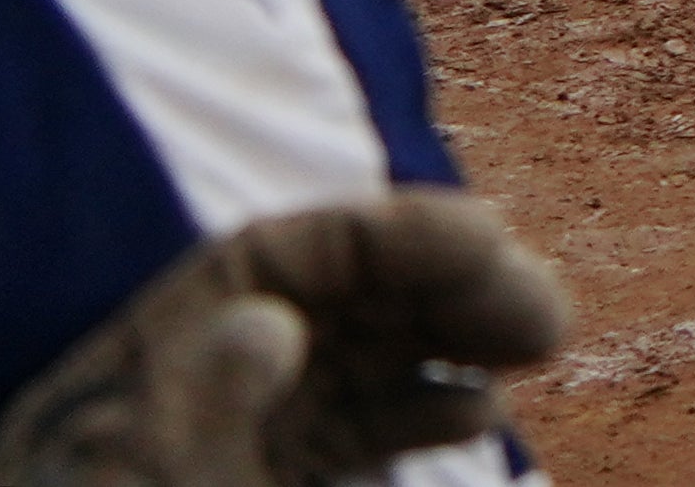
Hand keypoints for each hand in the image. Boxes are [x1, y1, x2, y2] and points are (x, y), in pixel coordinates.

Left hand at [0, 190, 570, 486]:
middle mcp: (201, 387)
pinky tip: (476, 415)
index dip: (389, 233)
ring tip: (536, 344)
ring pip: (361, 356)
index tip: (491, 238)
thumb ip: (205, 407)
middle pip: (338, 298)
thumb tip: (270, 316)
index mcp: (149, 365)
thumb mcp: (155, 485)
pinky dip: (424, 408)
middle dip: (448, 284)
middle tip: (545, 314)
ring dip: (453, 337)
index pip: (277, 258)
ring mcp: (241, 444)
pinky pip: (355, 432)